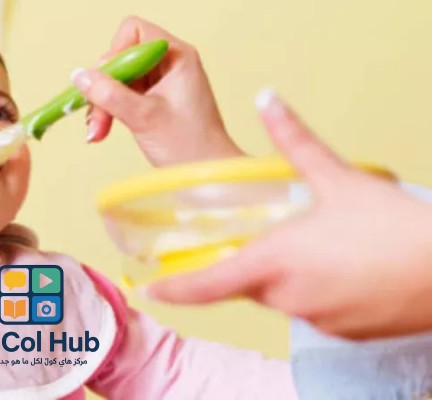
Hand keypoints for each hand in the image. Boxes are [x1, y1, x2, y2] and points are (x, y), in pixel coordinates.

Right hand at [71, 16, 242, 165]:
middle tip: (97, 117)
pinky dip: (110, 111)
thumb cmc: (190, 146)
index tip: (107, 83)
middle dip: (104, 87)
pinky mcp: (154, 100)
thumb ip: (109, 94)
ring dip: (103, 104)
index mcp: (177, 57)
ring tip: (97, 131)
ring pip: (118, 79)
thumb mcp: (144, 117)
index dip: (115, 54)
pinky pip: (122, 95)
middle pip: (121, 58)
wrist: (207, 176)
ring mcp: (162, 83)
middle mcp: (170, 64)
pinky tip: (102, 130)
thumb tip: (80, 76)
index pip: (134, 32)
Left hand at [146, 89, 431, 339]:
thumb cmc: (395, 228)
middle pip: (246, 284)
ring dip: (283, 275)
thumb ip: (295, 140)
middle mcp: (286, 297)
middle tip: (269, 238)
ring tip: (319, 247)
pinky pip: (311, 310)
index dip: (173, 289)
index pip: (206, 285)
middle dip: (247, 263)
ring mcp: (314, 319)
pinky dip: (314, 291)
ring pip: (280, 296)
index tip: (149, 289)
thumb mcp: (340, 179)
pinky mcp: (340, 332)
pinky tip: (342, 268)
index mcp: (274, 262)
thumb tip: (267, 99)